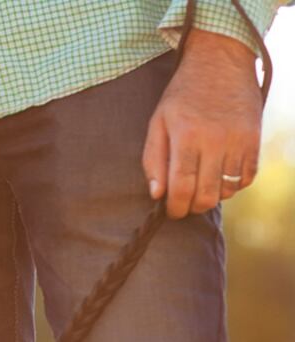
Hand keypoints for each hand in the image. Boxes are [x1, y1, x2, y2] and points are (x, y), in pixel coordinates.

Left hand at [143, 30, 262, 218]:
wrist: (220, 63)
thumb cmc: (182, 95)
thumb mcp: (158, 121)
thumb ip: (153, 159)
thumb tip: (157, 194)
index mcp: (186, 136)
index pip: (181, 186)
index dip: (175, 206)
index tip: (170, 211)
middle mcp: (215, 140)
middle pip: (206, 194)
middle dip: (192, 207)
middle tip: (184, 204)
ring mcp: (239, 140)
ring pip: (228, 189)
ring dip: (213, 196)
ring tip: (201, 187)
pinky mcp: (254, 139)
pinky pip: (247, 177)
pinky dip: (233, 185)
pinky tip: (219, 177)